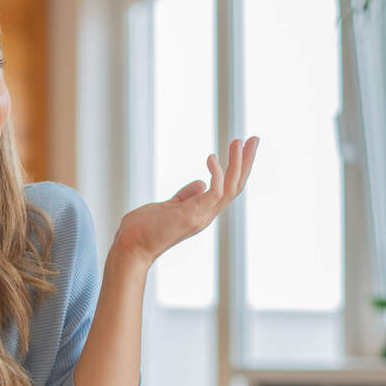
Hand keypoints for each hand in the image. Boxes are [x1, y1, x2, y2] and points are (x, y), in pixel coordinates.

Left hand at [113, 137, 259, 268]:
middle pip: (236, 186)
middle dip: (246, 162)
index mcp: (202, 211)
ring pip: (231, 188)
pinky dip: (217, 174)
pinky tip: (212, 157)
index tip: (241, 146)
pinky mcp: (194, 215)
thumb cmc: (144, 229)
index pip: (228, 188)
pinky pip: (215, 192)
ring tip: (238, 141)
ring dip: (237, 163)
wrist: (131, 246)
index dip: (237, 168)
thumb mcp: (168, 206)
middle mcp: (207, 214)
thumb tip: (201, 183)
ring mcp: (202, 216)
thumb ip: (186, 196)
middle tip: (254, 139)